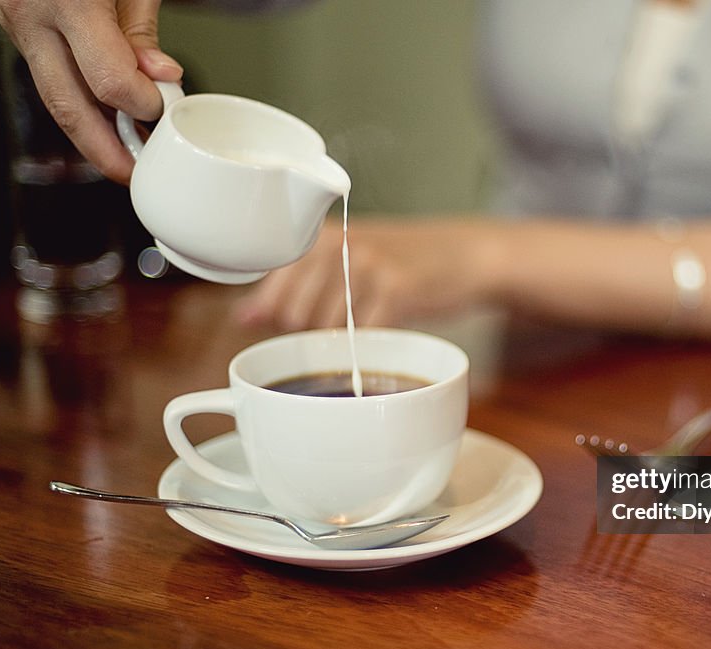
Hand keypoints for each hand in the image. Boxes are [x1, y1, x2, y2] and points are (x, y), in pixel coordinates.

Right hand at [0, 0, 182, 183]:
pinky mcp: (20, 26)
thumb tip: (159, 75)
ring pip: (55, 98)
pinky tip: (108, 123)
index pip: (110, 82)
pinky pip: (52, 77)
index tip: (165, 108)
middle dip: (106, 151)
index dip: (143, 105)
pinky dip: (81, 105)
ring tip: (126, 157)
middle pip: (69, 107)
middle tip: (136, 175)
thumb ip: (141, 27)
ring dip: (91, 136)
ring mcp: (19, 22)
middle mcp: (33, 14)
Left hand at [234, 218, 501, 330]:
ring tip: (362, 334)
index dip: (281, 317)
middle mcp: (340, 246)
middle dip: (309, 335)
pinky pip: (362, 337)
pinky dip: (366, 351)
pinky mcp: (397, 292)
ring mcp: (368, 268)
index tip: (301, 326)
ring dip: (339, 346)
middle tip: (339, 333)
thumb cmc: (404, 260)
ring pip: (326, 328)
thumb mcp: (347, 258)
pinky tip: (379, 344)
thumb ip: (294, 284)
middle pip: (295, 314)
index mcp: (320, 235)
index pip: (274, 288)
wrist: (468, 254)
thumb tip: (242, 317)